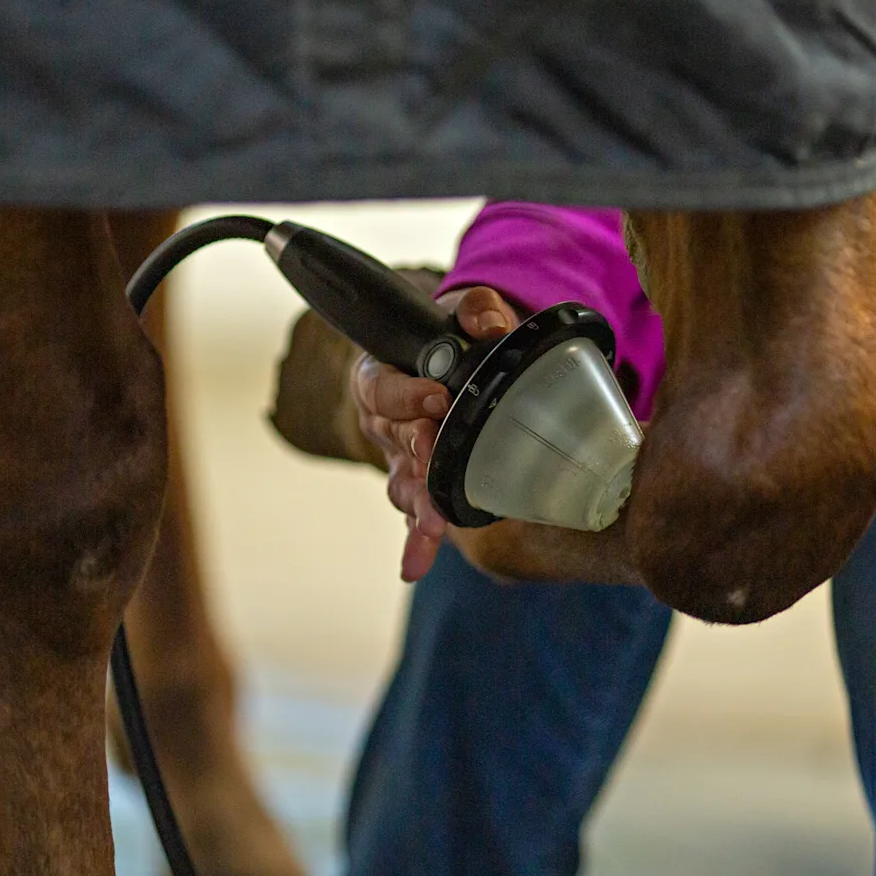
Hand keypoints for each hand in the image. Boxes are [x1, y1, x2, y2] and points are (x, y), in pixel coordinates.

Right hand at [350, 285, 520, 580]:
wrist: (458, 367)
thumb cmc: (453, 339)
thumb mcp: (463, 314)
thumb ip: (476, 310)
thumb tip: (493, 325)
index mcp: (381, 376)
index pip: (381, 386)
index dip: (405, 394)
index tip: (435, 397)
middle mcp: (383, 422)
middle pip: (393, 439)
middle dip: (415, 450)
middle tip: (433, 454)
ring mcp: (400, 459)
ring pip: (402, 482)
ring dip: (417, 501)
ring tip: (431, 520)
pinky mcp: (421, 485)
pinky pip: (415, 513)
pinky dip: (416, 540)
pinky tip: (415, 565)